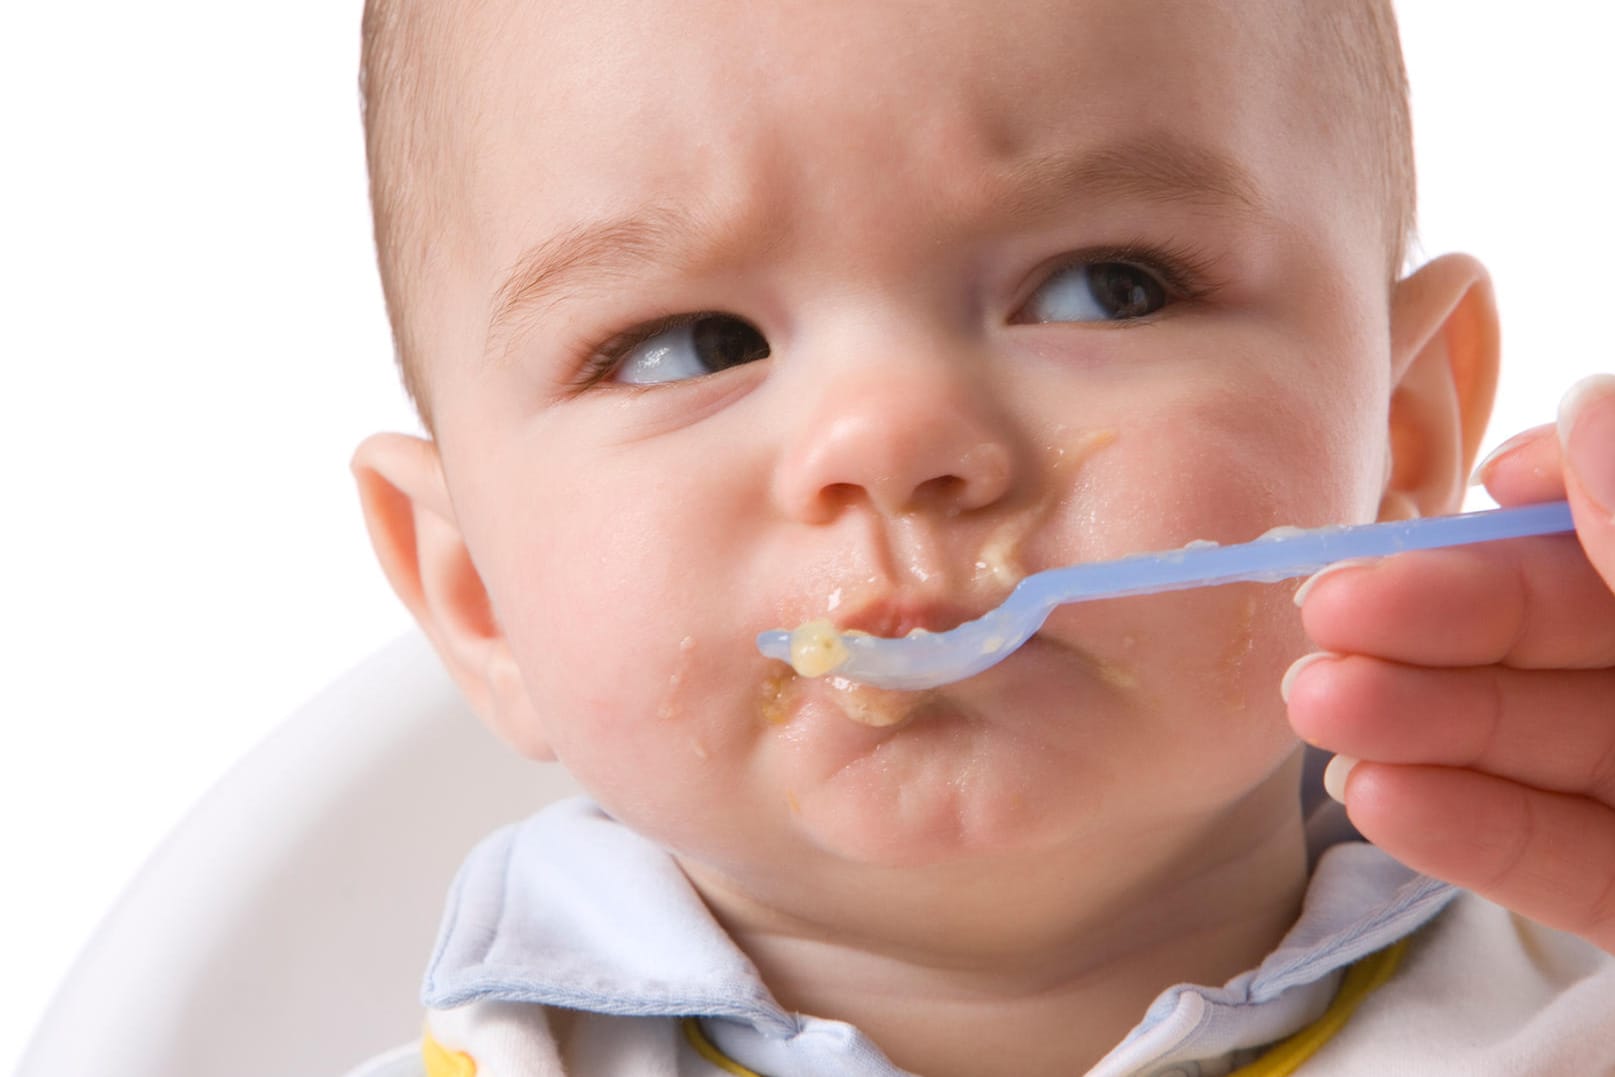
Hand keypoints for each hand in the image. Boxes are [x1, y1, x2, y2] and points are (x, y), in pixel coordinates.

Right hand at [1285, 374, 1614, 953]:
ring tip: (1319, 710)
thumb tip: (1577, 414)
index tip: (1464, 491)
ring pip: (1542, 750)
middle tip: (1324, 617)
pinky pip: (1566, 864)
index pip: (1612, 542)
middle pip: (1557, 645)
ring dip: (1420, 728)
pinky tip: (1382, 801)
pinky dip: (1473, 835)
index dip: (1532, 518)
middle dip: (1435, 628)